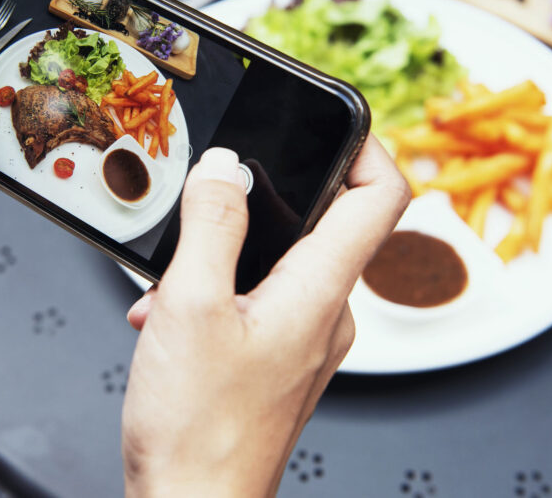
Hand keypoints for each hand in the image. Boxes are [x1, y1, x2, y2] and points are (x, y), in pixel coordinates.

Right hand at [122, 138, 408, 496]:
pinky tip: (169, 315)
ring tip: (174, 278)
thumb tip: (228, 167)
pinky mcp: (278, 358)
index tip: (324, 120)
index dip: (364, 144)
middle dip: (262, 200)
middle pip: (326, 220)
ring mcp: (304, 338)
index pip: (382, 195)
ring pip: (281, 261)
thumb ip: (212, 226)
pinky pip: (260, 298)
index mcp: (320, 291)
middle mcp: (326, 313)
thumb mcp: (192, 308)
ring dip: (225, 253)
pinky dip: (216, 291)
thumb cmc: (198, 431)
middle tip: (211, 195)